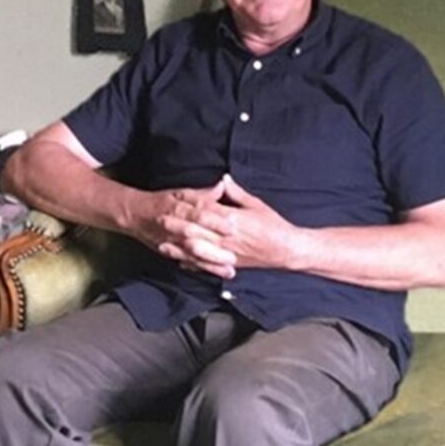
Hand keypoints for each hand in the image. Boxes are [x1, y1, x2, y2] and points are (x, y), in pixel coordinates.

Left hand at [155, 174, 299, 279]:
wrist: (285, 249)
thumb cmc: (273, 225)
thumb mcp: (256, 204)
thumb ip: (236, 193)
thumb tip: (223, 180)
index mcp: (232, 219)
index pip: (205, 210)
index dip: (188, 206)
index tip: (173, 201)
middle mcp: (226, 237)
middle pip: (196, 231)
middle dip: (177, 226)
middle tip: (159, 221)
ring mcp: (226, 252)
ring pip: (197, 251)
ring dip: (179, 248)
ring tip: (162, 245)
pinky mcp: (228, 264)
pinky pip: (207, 265)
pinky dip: (193, 264)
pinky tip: (181, 262)